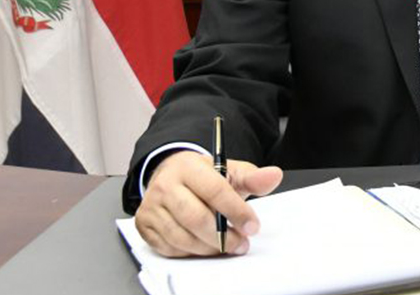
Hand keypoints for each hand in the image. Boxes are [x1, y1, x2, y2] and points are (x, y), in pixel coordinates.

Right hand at [134, 150, 282, 256]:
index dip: (236, 211)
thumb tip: (274, 175)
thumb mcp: (229, 171)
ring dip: (209, 247)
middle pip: (195, 218)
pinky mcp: (145, 225)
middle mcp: (165, 185)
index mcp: (187, 167)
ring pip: (182, 237)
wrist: (171, 175)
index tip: (252, 226)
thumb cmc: (203, 176)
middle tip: (241, 242)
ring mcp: (151, 207)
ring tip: (227, 245)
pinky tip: (204, 245)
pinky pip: (170, 247)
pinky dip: (191, 251)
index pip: (214, 191)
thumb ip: (252, 177)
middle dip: (222, 236)